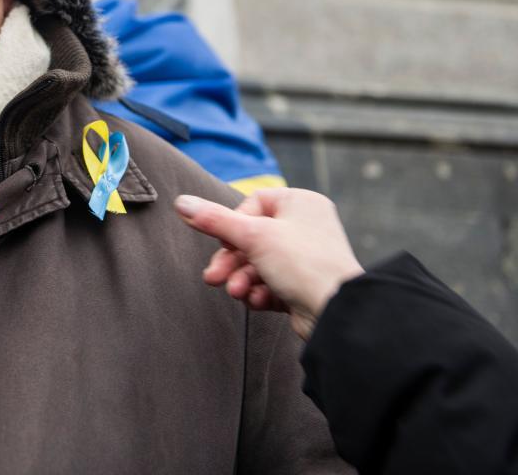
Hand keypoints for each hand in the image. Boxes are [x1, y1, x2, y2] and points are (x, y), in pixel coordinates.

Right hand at [175, 188, 364, 339]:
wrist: (336, 313)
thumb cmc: (304, 265)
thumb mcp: (252, 236)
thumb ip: (214, 220)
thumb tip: (182, 203)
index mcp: (301, 203)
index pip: (253, 203)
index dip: (234, 224)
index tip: (226, 242)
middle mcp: (306, 226)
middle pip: (251, 237)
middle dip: (231, 261)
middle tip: (214, 277)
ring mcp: (305, 257)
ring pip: (258, 263)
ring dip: (242, 279)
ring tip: (237, 293)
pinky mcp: (303, 285)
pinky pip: (271, 283)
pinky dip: (259, 292)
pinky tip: (259, 301)